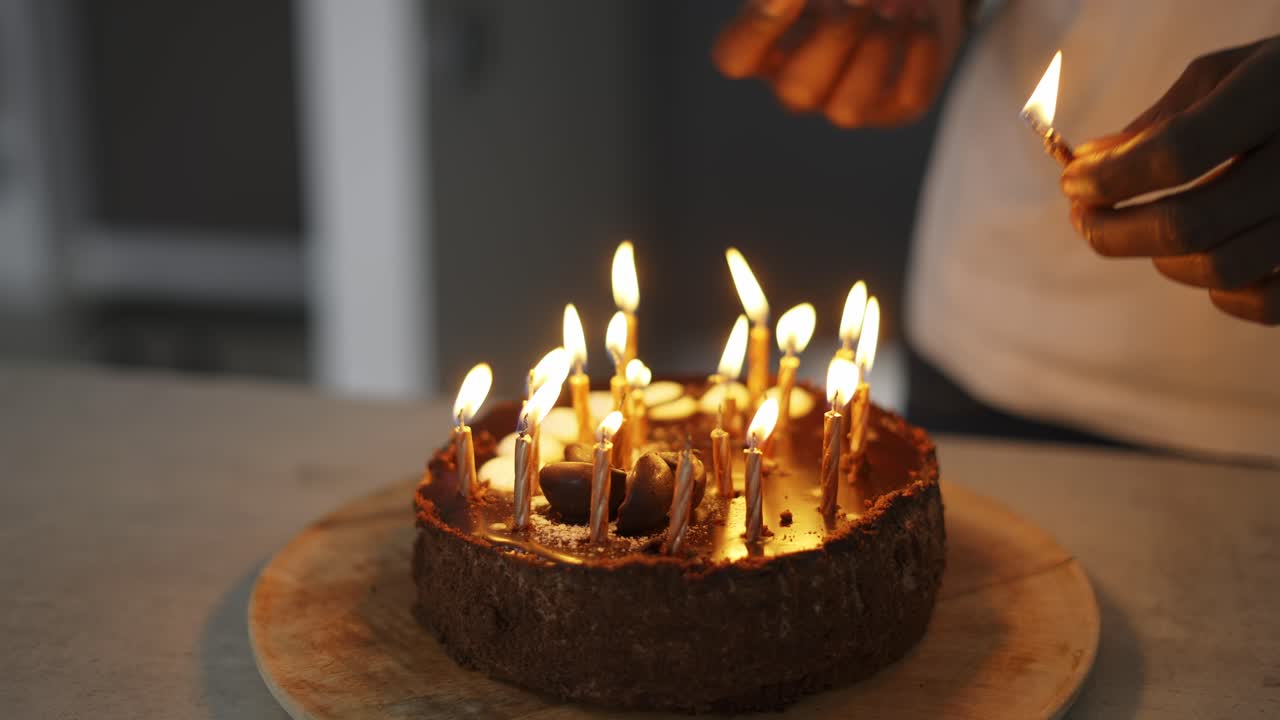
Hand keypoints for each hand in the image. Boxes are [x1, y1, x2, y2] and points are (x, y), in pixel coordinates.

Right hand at [711, 0, 965, 127]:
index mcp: (765, 48)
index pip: (735, 57)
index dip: (759, 27)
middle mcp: (798, 84)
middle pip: (796, 89)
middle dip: (835, 36)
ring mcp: (844, 102)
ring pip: (847, 110)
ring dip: (875, 49)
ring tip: (897, 1)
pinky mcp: (896, 108)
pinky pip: (907, 96)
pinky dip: (919, 50)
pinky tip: (919, 14)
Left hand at [1062, 37, 1279, 324]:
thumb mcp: (1227, 74)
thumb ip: (1158, 120)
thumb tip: (1088, 166)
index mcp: (1276, 93)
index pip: (1177, 152)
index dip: (1110, 177)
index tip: (1073, 183)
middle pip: (1190, 223)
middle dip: (1113, 230)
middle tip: (1083, 218)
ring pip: (1222, 269)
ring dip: (1163, 260)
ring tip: (1143, 233)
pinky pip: (1267, 302)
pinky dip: (1222, 292)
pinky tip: (1202, 259)